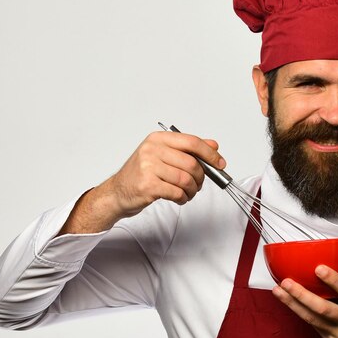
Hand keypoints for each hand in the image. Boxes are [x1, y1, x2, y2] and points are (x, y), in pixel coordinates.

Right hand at [59, 131, 225, 233]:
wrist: (118, 192)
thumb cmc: (142, 174)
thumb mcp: (164, 156)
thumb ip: (188, 150)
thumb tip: (213, 146)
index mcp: (158, 139)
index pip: (192, 142)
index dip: (210, 154)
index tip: (220, 163)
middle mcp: (152, 150)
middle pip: (191, 163)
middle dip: (200, 178)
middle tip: (198, 185)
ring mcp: (148, 167)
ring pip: (186, 179)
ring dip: (192, 190)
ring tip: (188, 193)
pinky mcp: (148, 185)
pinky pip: (177, 192)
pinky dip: (183, 198)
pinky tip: (179, 198)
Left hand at [272, 266, 337, 337]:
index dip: (334, 280)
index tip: (319, 268)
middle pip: (323, 308)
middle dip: (302, 295)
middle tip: (286, 281)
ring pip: (312, 319)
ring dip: (293, 304)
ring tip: (279, 291)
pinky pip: (315, 326)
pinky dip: (301, 313)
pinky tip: (289, 303)